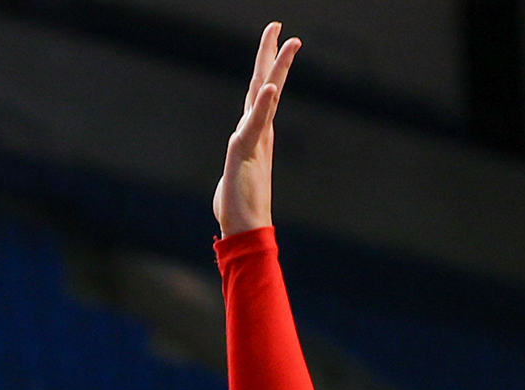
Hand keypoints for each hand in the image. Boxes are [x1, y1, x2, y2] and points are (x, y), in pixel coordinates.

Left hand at [214, 23, 299, 235]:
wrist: (244, 228)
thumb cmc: (238, 204)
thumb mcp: (237, 171)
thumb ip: (240, 159)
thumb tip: (238, 161)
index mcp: (256, 132)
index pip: (263, 91)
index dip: (268, 65)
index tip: (278, 40)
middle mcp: (258, 130)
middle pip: (266, 83)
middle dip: (272, 54)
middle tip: (280, 26)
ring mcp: (254, 139)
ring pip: (265, 95)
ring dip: (275, 68)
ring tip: (288, 42)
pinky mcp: (246, 150)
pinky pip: (256, 123)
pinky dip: (263, 104)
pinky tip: (269, 87)